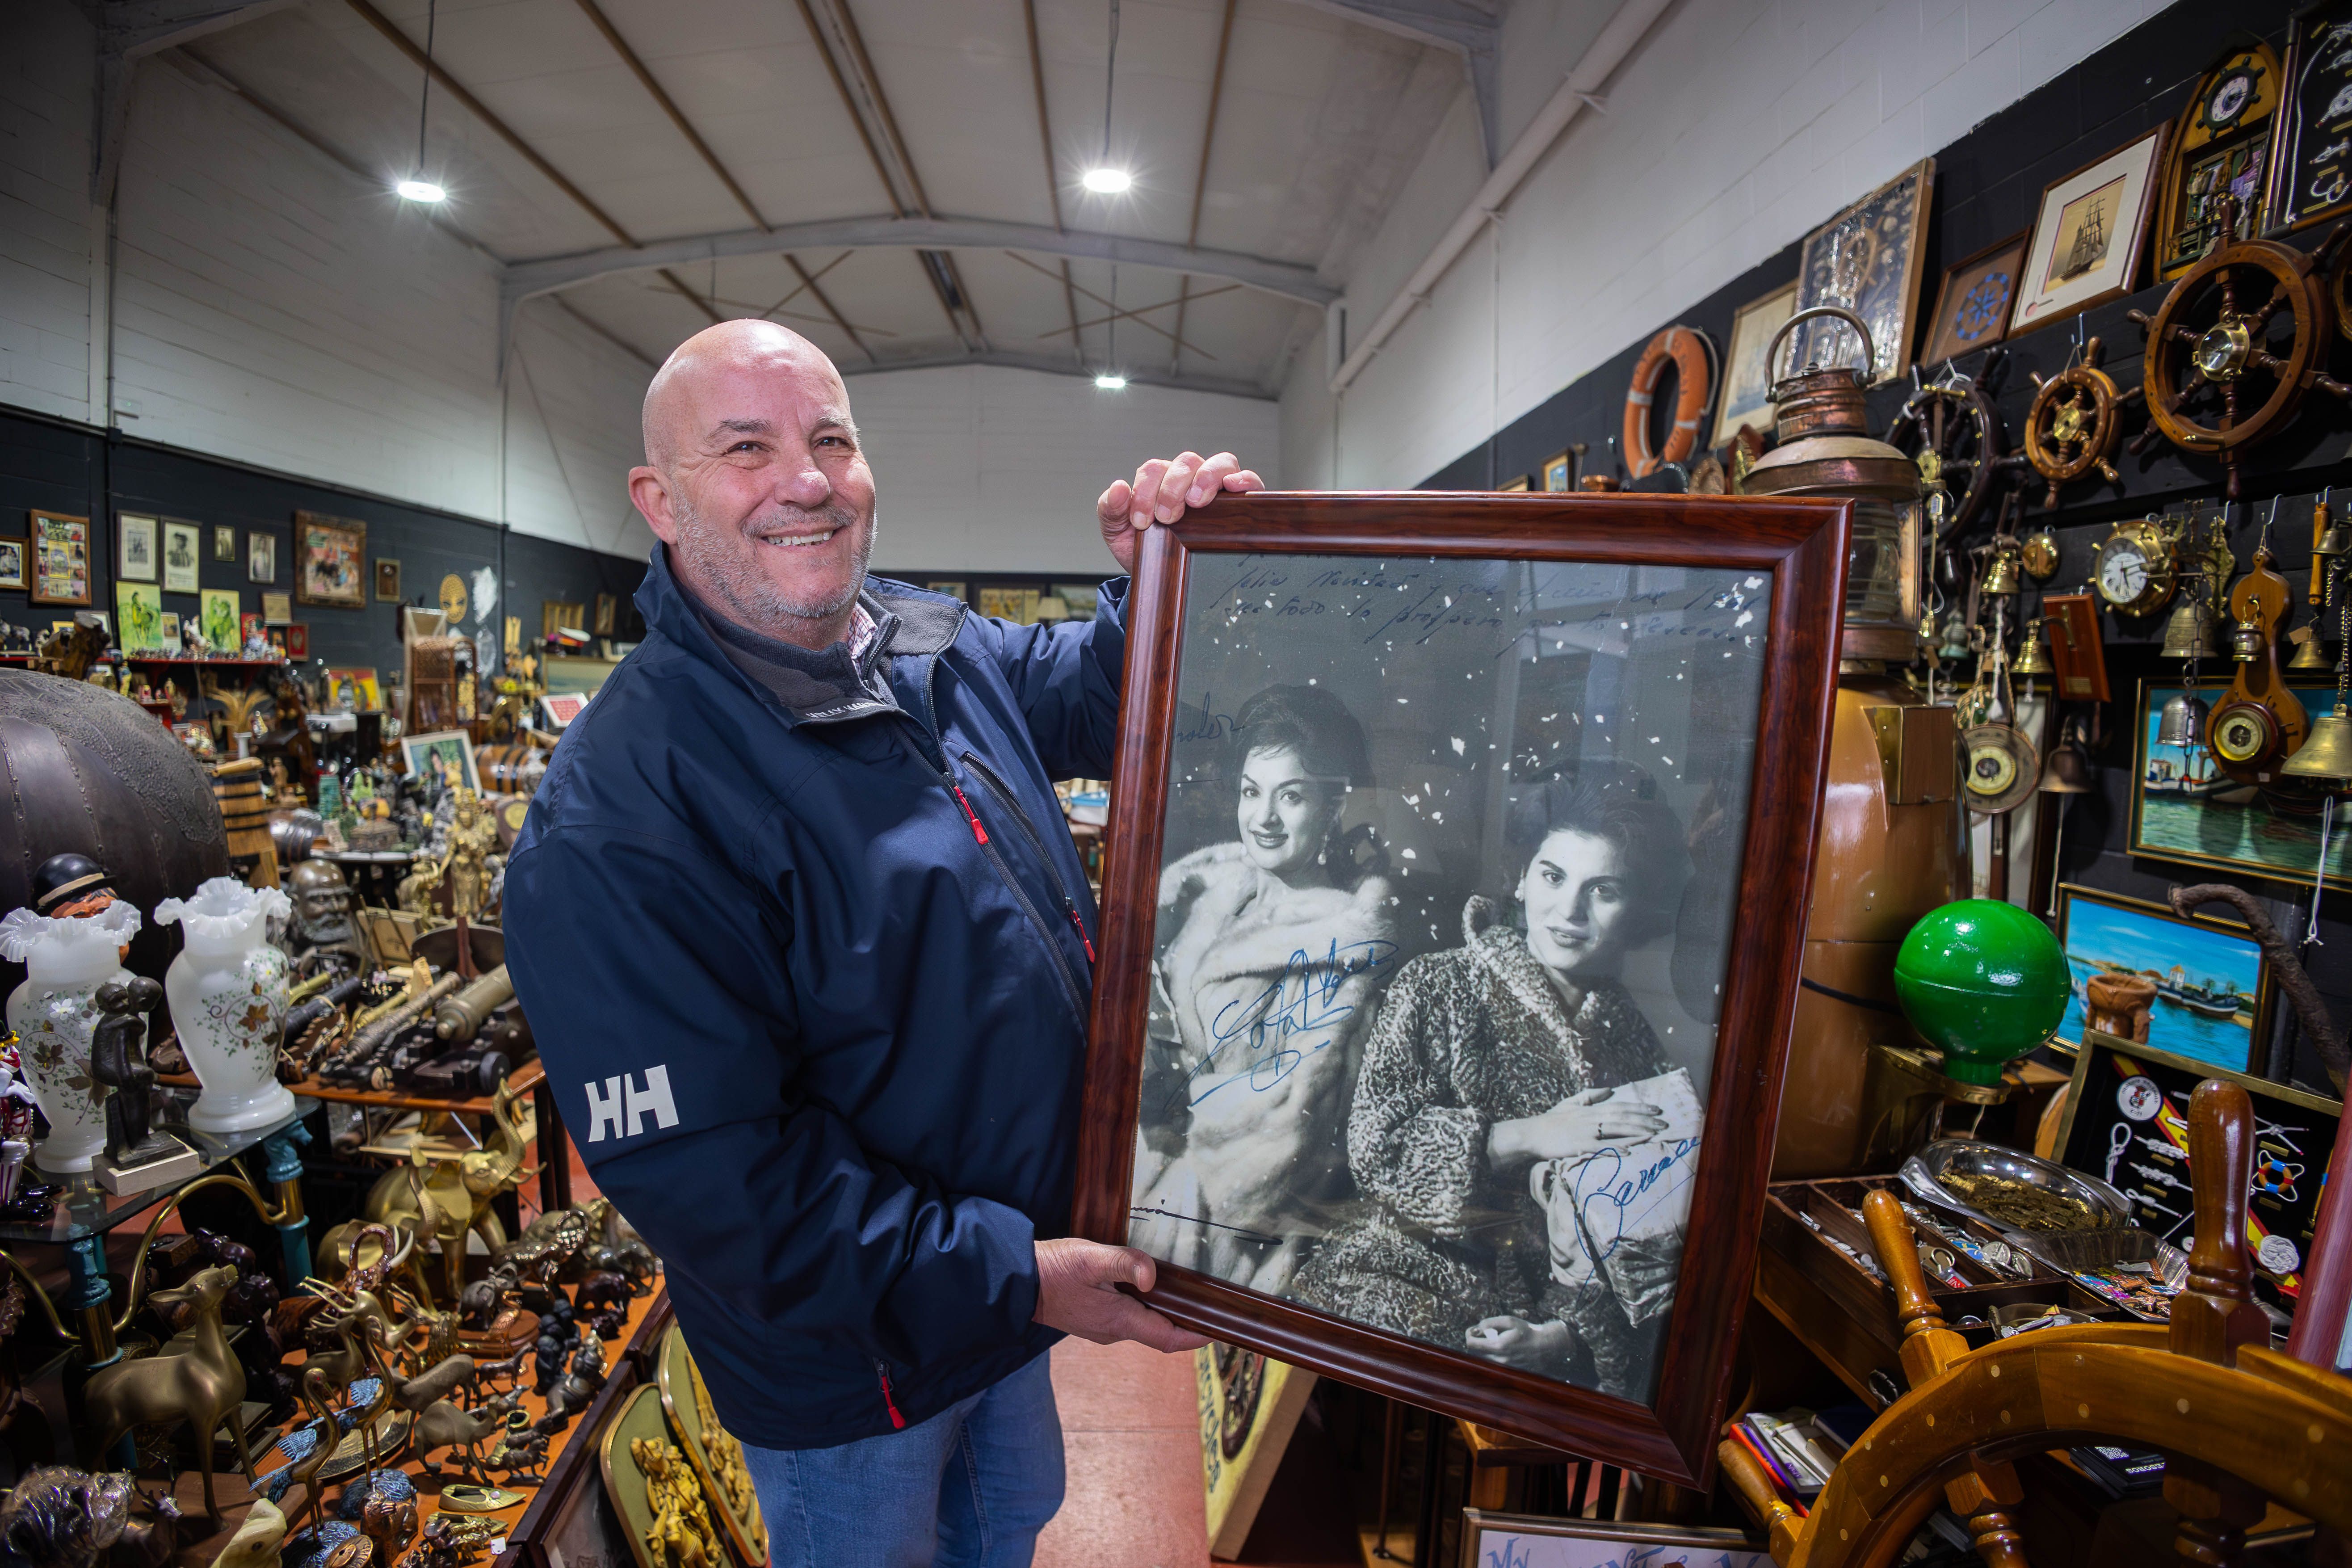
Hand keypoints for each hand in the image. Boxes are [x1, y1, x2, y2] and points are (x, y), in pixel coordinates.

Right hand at [1033, 1238, 1209, 1353]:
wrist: (1016, 1282)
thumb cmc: (1053, 1269)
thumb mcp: (1091, 1258)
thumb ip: (1125, 1264)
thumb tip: (1153, 1278)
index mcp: (1119, 1321)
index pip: (1168, 1338)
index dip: (1197, 1337)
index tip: (1220, 1330)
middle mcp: (1113, 1332)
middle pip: (1159, 1331)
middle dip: (1185, 1322)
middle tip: (1209, 1304)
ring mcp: (1101, 1328)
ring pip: (1142, 1323)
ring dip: (1164, 1312)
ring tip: (1185, 1291)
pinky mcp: (1092, 1319)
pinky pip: (1126, 1317)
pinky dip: (1144, 1307)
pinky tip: (1147, 1286)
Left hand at [1096, 452, 1263, 573]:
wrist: (1165, 581)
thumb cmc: (1144, 550)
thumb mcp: (1118, 533)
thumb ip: (1111, 510)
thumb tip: (1118, 487)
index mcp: (1160, 480)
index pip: (1154, 469)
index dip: (1145, 491)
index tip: (1141, 521)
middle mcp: (1190, 478)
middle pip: (1187, 462)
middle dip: (1173, 488)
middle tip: (1166, 517)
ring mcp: (1217, 487)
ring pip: (1220, 463)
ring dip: (1207, 478)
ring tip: (1196, 501)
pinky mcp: (1240, 501)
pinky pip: (1249, 480)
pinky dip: (1244, 479)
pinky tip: (1234, 488)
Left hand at [1464, 1315, 1573, 1372]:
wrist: (1545, 1346)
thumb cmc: (1527, 1331)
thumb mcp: (1509, 1320)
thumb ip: (1490, 1323)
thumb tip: (1476, 1328)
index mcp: (1498, 1346)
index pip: (1471, 1344)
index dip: (1469, 1335)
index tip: (1473, 1329)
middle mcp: (1499, 1360)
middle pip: (1475, 1352)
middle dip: (1477, 1341)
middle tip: (1485, 1332)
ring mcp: (1504, 1367)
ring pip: (1483, 1358)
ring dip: (1484, 1348)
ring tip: (1496, 1339)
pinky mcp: (1508, 1370)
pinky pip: (1493, 1362)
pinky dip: (1493, 1354)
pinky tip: (1502, 1347)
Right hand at [1489, 1088, 1665, 1170]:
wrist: (1532, 1133)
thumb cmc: (1551, 1120)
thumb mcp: (1570, 1102)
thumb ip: (1590, 1095)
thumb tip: (1609, 1089)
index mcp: (1590, 1108)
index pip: (1620, 1105)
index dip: (1639, 1107)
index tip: (1657, 1109)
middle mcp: (1591, 1118)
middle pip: (1623, 1117)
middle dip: (1645, 1120)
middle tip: (1664, 1123)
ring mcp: (1586, 1132)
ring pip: (1616, 1130)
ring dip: (1637, 1131)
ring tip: (1654, 1134)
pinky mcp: (1579, 1145)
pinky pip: (1601, 1147)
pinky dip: (1616, 1148)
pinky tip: (1630, 1151)